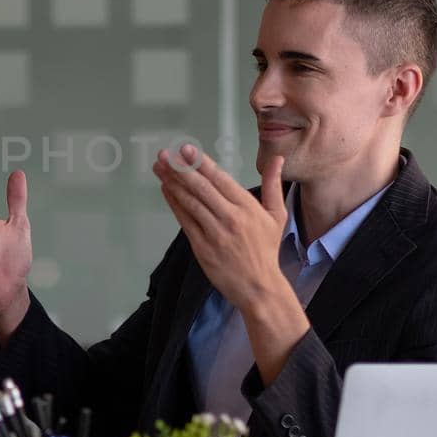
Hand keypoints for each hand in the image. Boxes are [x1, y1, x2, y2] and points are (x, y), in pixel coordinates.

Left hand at [151, 144, 307, 380]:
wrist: (258, 287)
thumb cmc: (266, 250)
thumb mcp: (275, 216)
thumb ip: (274, 185)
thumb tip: (277, 159)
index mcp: (247, 207)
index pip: (220, 179)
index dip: (201, 163)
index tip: (185, 149)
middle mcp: (230, 218)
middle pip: (201, 188)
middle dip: (180, 169)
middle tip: (164, 154)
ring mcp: (214, 233)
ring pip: (190, 202)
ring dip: (172, 183)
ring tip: (159, 167)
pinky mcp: (202, 247)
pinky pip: (185, 221)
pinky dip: (174, 203)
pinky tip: (166, 190)